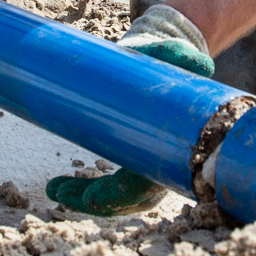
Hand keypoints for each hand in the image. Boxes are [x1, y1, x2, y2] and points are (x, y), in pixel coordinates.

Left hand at [48, 5, 212, 215]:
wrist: (169, 56)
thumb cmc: (170, 58)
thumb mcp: (172, 54)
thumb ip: (181, 54)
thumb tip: (200, 63)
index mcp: (176, 145)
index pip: (147, 187)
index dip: (119, 197)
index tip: (90, 198)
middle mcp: (166, 159)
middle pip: (133, 198)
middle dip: (96, 201)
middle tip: (58, 190)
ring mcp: (151, 160)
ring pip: (123, 196)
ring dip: (87, 198)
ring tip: (55, 189)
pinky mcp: (135, 154)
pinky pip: (115, 185)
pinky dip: (90, 191)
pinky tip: (61, 187)